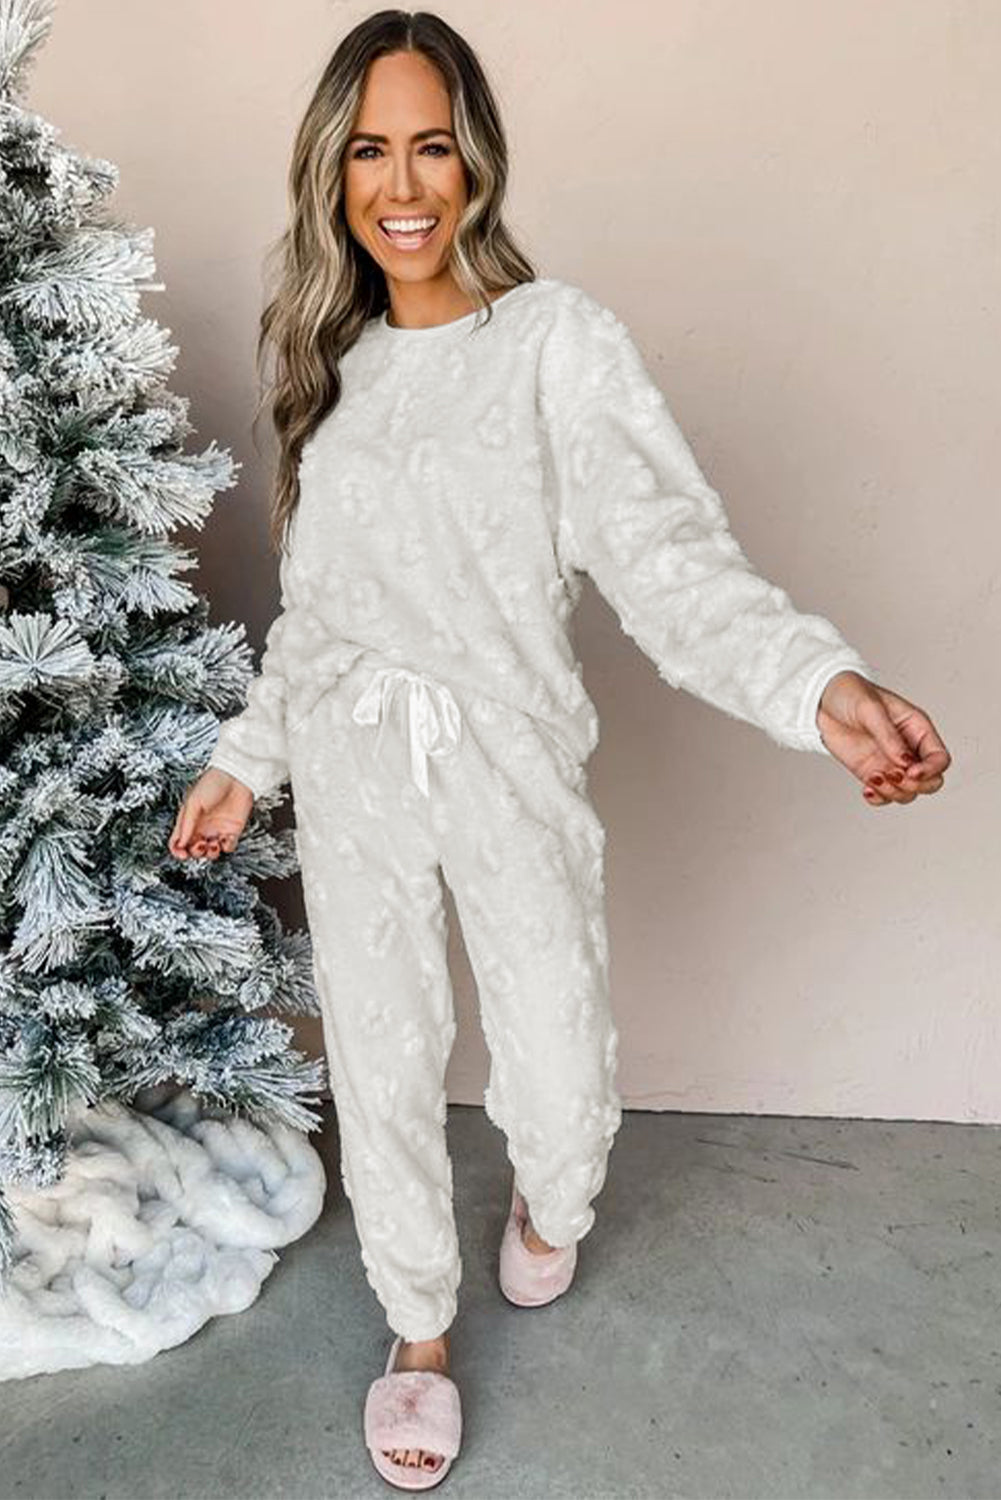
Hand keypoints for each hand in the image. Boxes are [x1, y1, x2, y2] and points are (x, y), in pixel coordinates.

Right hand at [168, 767, 254, 859]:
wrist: (236, 777)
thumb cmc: (213, 783)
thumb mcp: (193, 802)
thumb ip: (186, 825)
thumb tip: (181, 843)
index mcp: (189, 819)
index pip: (178, 840)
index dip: (178, 850)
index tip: (182, 854)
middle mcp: (202, 826)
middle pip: (194, 849)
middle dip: (196, 852)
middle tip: (200, 845)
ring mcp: (217, 829)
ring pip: (211, 852)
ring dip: (210, 853)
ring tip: (213, 845)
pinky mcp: (233, 830)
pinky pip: (228, 847)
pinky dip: (227, 847)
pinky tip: (226, 839)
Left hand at [816, 671, 951, 807]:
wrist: (822, 701)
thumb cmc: (851, 694)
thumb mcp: (870, 708)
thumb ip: (888, 735)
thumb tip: (904, 760)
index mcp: (917, 728)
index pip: (940, 758)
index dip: (931, 770)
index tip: (910, 772)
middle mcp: (909, 748)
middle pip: (931, 781)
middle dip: (915, 786)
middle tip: (892, 776)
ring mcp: (891, 763)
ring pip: (909, 792)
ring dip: (894, 793)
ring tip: (875, 779)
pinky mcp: (873, 772)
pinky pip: (886, 796)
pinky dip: (879, 799)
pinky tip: (867, 789)